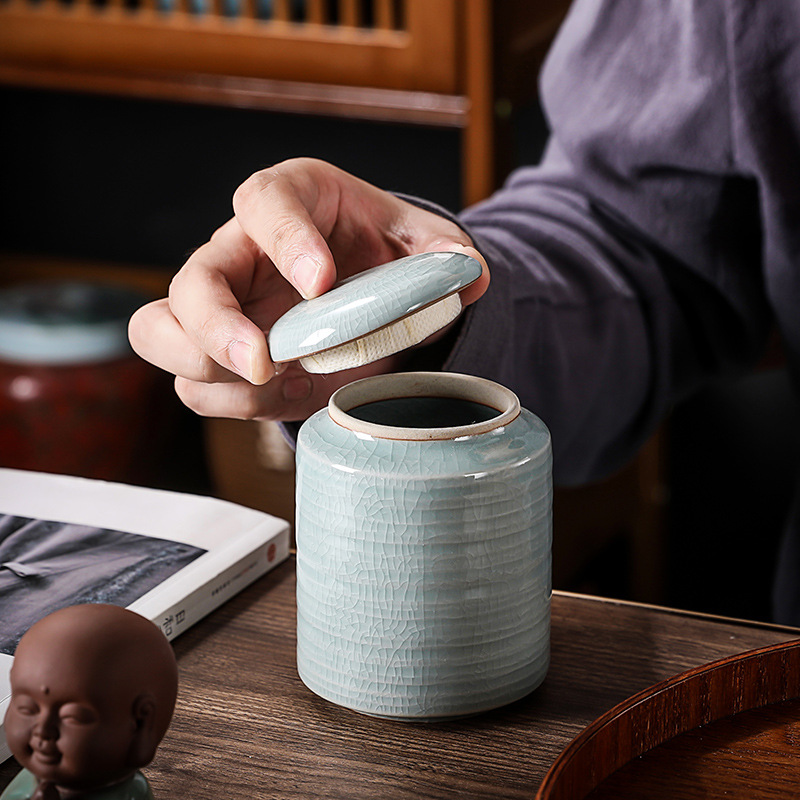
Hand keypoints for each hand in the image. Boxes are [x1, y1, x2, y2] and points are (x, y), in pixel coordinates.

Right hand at [128, 158, 488, 421]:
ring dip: (208, 370)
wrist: (360, 288)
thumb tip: (471, 273)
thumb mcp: (414, 241)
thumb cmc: (377, 251)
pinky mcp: (218, 355)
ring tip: (270, 383)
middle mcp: (238, 250)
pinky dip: (230, 402)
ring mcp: (220, 306)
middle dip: (217, 327)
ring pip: (161, 333)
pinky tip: (279, 397)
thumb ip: (441, 253)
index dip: (285, 240)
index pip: (265, 203)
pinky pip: (195, 385)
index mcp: (288, 200)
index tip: (322, 283)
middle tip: (264, 362)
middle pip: (191, 281)